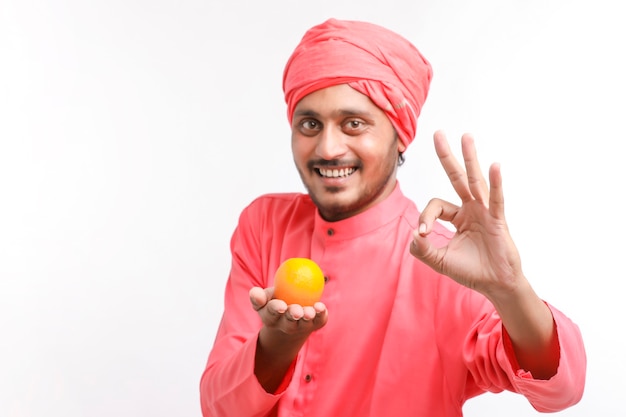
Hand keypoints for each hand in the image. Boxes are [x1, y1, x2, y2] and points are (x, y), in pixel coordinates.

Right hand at [249, 286, 327, 337]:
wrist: (291, 318)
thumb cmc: (275, 302)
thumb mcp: (264, 300)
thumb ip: (258, 297)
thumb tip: (255, 293)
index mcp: (272, 318)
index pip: (272, 314)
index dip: (275, 310)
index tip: (280, 306)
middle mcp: (287, 325)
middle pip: (289, 322)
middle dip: (293, 316)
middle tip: (297, 311)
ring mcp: (302, 326)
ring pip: (305, 323)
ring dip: (308, 317)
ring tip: (310, 312)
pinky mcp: (316, 324)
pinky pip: (319, 320)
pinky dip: (321, 314)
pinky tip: (320, 307)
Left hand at [410, 130, 522, 298]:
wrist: (495, 285)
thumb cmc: (471, 271)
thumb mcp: (439, 261)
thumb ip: (423, 250)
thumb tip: (414, 235)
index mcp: (457, 216)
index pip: (436, 205)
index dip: (426, 216)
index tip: (423, 234)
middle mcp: (471, 209)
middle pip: (456, 177)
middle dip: (446, 156)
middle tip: (437, 133)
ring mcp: (485, 212)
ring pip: (475, 181)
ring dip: (470, 158)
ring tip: (466, 136)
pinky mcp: (497, 220)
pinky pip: (495, 198)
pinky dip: (495, 183)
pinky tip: (494, 166)